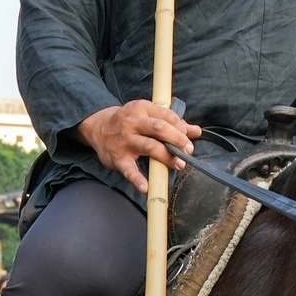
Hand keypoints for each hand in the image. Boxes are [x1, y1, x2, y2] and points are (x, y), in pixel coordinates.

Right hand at [77, 100, 201, 192]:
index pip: (167, 116)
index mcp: (142, 108)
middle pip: (159, 129)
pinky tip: (146, 187)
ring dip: (167, 157)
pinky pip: (129, 170)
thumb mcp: (148, 116)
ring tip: (179, 165)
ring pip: (149, 147)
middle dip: (177, 140)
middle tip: (188, 151)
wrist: (98, 128)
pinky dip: (137, 179)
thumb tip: (196, 131)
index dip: (181, 128)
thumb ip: (173, 123)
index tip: (189, 139)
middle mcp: (133, 123)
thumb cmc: (130, 122)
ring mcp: (125, 140)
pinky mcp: (118, 158)